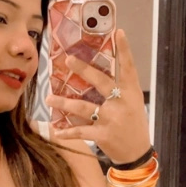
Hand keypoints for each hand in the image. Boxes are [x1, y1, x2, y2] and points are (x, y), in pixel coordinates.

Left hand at [45, 29, 150, 163]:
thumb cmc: (132, 125)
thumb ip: (117, 89)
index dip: (124, 50)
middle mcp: (122, 103)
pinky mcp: (103, 134)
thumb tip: (92, 73)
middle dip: (84, 70)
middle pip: (101, 82)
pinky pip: (80, 130)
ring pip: (83, 107)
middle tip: (68, 60)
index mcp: (131, 92)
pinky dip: (67, 132)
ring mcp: (112, 119)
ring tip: (48, 98)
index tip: (118, 32)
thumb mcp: (131, 103)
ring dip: (64, 102)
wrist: (137, 153)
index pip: (129, 67)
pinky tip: (55, 130)